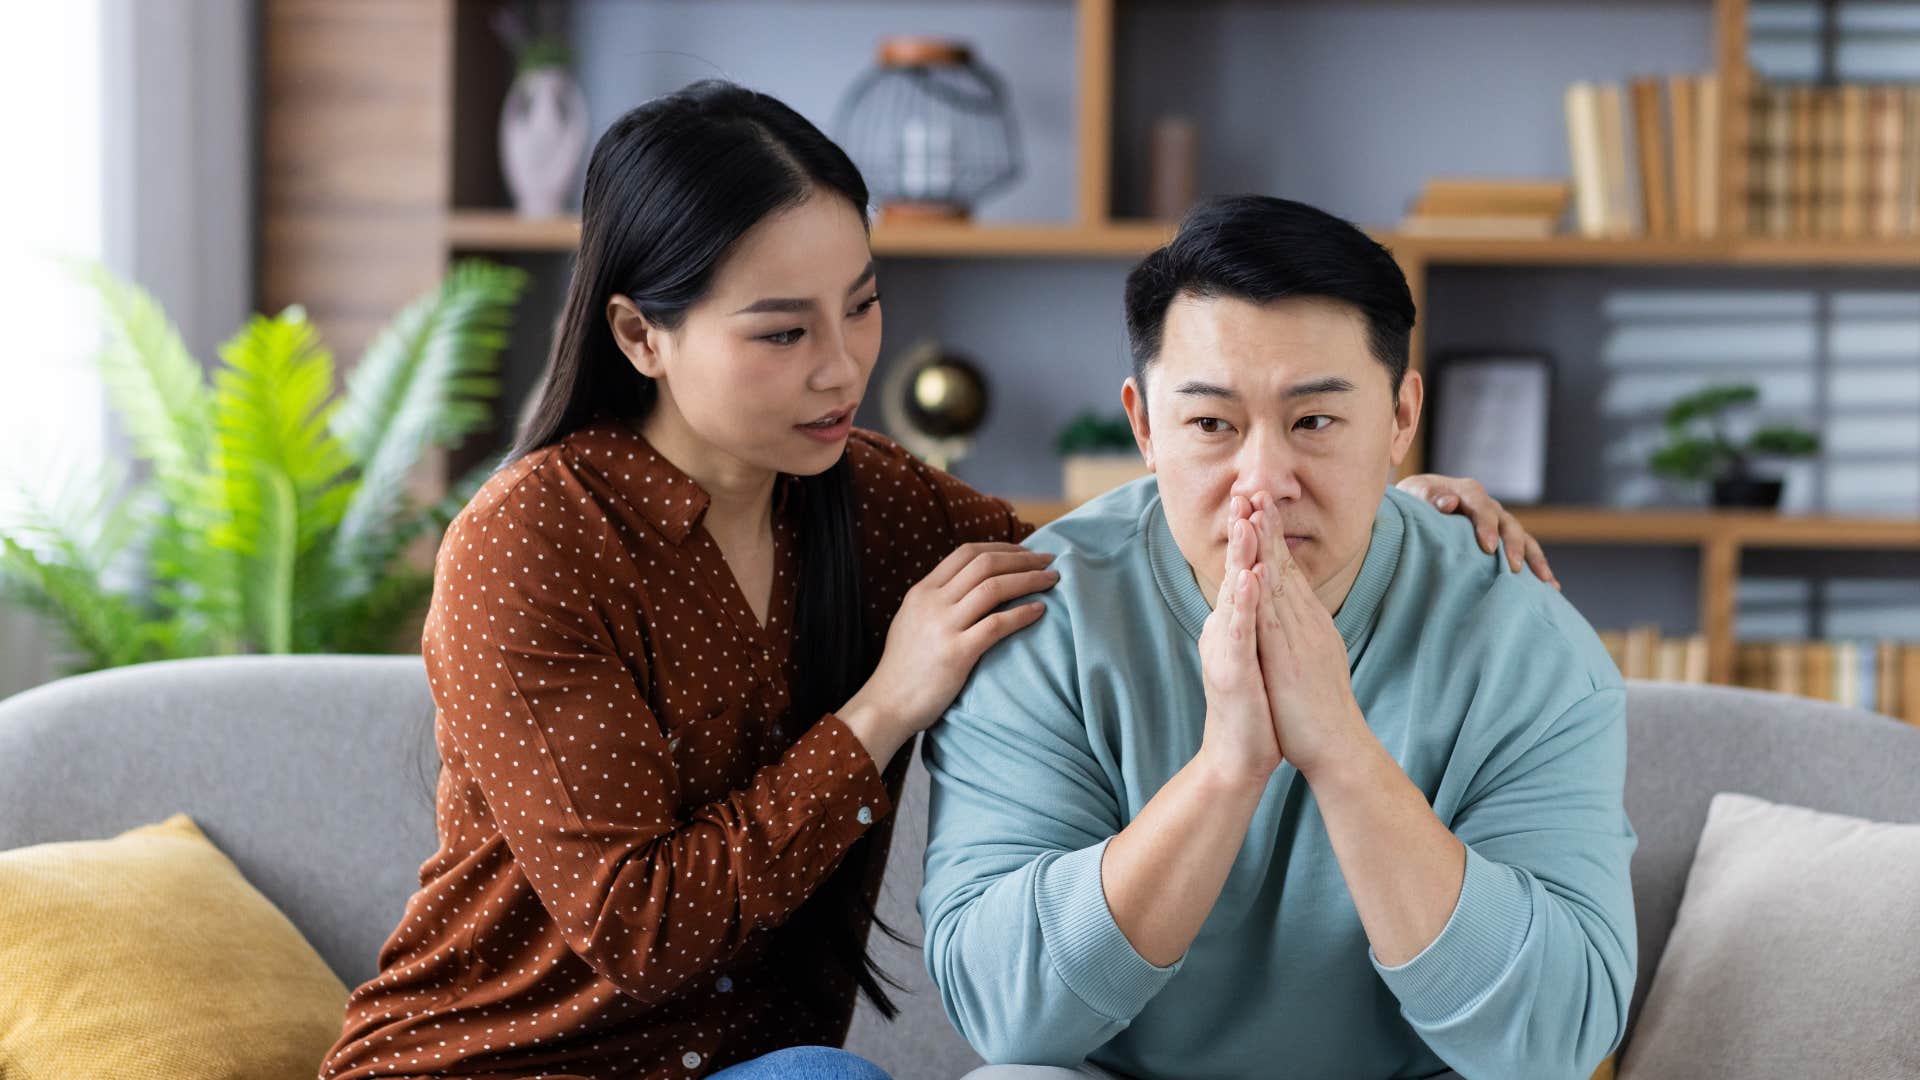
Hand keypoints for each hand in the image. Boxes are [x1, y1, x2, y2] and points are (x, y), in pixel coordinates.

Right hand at [840, 542, 1057, 767]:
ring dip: (1029, 579)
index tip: (1025, 553)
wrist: (887, 705)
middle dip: (1022, 558)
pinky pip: (997, 625)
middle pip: (985, 564)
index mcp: (922, 591)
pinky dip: (1022, 614)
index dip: (1001, 548)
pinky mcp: (956, 653)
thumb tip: (970, 586)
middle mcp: (932, 602)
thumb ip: (937, 601)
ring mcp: (943, 626)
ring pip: (994, 587)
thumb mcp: (912, 621)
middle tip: (1049, 560)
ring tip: (1052, 580)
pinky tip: (1039, 611)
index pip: (966, 553)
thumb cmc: (904, 668)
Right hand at [1194, 496, 1280, 787]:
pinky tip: (1251, 580)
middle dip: (1242, 531)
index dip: (1251, 536)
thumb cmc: (1253, 709)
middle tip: (1246, 491)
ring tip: (1247, 521)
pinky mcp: (1231, 671)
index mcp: (1235, 624)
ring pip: (1234, 594)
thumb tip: (1262, 595)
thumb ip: (1255, 624)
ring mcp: (1225, 649)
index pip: (1244, 570)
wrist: (1238, 757)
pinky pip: (1240, 632)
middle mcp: (1224, 630)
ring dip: (1241, 556)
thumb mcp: (1256, 656)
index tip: (1257, 499)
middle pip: (1235, 572)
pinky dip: (1245, 603)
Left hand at [1249, 492, 1370, 781]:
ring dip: (1265, 546)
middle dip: (1267, 526)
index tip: (1259, 505)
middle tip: (1255, 488)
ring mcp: (1301, 639)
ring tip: (1252, 511)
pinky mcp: (1291, 660)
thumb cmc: (1319, 710)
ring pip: (1280, 583)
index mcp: (1309, 623)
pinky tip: (1254, 568)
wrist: (1338, 746)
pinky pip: (1275, 620)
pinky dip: (1264, 592)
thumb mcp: (1311, 660)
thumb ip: (1301, 635)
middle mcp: (1307, 623)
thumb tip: (1294, 619)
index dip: (1273, 537)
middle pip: (1285, 565)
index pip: (1288, 571)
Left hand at [1394, 473, 1558, 589]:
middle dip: (1512, 546)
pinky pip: (1525, 551)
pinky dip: (1538, 567)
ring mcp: (1499, 523)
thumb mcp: (1415, 493)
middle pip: (1508, 523)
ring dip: (1535, 559)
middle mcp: (1489, 506)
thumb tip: (1449, 502)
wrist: (1419, 503)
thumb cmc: (1415, 500)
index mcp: (1468, 491)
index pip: (1482, 507)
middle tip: (1513, 568)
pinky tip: (1550, 587)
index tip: (1487, 547)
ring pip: (1523, 538)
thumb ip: (1429, 497)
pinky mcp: (1503, 539)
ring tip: (1545, 581)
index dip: (1487, 526)